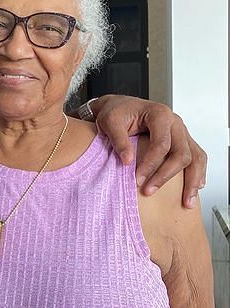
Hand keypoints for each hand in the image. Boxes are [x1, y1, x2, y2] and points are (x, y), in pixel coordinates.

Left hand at [90, 95, 206, 207]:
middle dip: (166, 175)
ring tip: (187, 201)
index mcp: (159, 114)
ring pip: (196, 156)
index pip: (161, 144)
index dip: (150, 164)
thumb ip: (118, 140)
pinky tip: (196, 187)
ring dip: (193, 180)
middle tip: (149, 190)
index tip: (138, 179)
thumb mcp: (110, 122)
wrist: (120, 106)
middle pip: (181, 153)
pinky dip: (198, 172)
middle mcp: (175, 123)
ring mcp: (181, 132)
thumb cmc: (116, 112)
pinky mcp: (181, 140)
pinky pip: (197, 157)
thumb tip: (127, 162)